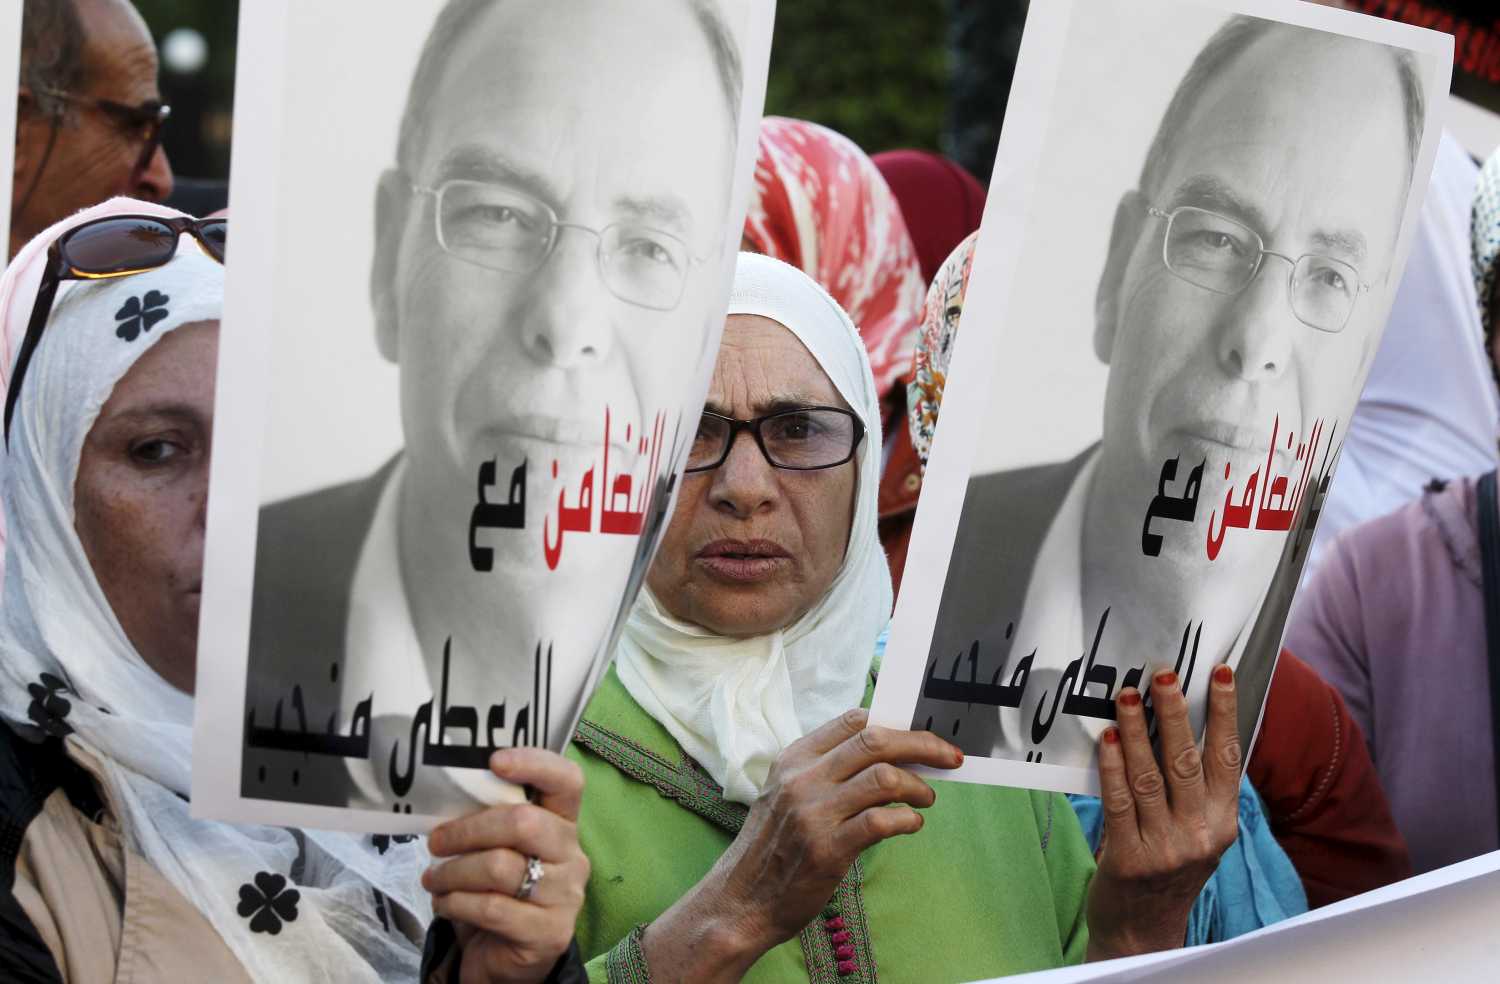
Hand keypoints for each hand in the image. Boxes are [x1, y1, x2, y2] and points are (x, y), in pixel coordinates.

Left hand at [423, 749, 589, 983]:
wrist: (508, 959)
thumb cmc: (499, 893)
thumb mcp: (499, 851)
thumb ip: (489, 821)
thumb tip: (445, 791)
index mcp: (563, 825)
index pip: (568, 781)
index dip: (535, 764)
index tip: (494, 761)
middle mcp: (572, 856)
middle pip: (523, 823)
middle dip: (468, 830)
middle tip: (436, 842)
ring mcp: (566, 896)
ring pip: (500, 868)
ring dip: (452, 872)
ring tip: (432, 879)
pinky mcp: (549, 933)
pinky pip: (492, 909)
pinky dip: (456, 903)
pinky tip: (443, 904)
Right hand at [641, 709, 963, 982]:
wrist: (742, 900)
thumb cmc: (771, 847)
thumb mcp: (784, 794)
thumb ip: (822, 771)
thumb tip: (882, 755)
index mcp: (793, 759)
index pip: (852, 721)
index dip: (895, 723)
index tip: (920, 735)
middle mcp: (802, 780)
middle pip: (874, 741)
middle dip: (922, 744)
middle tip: (948, 756)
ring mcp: (814, 813)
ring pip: (883, 777)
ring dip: (917, 786)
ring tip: (926, 799)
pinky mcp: (827, 849)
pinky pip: (880, 821)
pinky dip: (907, 819)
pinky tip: (911, 825)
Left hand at [1085, 664, 1240, 959]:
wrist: (1143, 931)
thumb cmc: (1167, 866)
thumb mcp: (1196, 830)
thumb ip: (1195, 786)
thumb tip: (1182, 718)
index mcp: (1222, 822)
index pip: (1228, 758)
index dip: (1225, 713)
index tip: (1221, 673)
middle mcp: (1200, 834)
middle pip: (1187, 762)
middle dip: (1175, 712)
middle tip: (1163, 673)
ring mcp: (1165, 849)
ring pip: (1150, 778)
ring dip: (1137, 732)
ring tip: (1127, 696)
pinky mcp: (1129, 860)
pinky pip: (1119, 803)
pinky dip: (1112, 768)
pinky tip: (1106, 739)